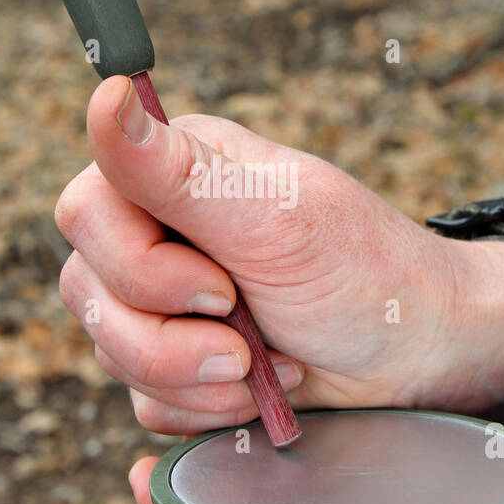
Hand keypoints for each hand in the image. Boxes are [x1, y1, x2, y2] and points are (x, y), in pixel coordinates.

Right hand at [55, 75, 503, 434]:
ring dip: (196, 379)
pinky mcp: (175, 362)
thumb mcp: (275, 219)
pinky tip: (260, 390)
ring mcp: (161, 300)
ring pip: (110, 354)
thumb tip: (103, 94)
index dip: (141, 268)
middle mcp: (155, 228)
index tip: (224, 287)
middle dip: (172, 340)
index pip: (84, 212)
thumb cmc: (365, 274)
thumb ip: (177, 170)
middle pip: (87, 292)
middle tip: (248, 339)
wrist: (420, 360)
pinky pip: (144, 401)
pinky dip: (205, 409)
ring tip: (266, 367)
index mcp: (172, 170)